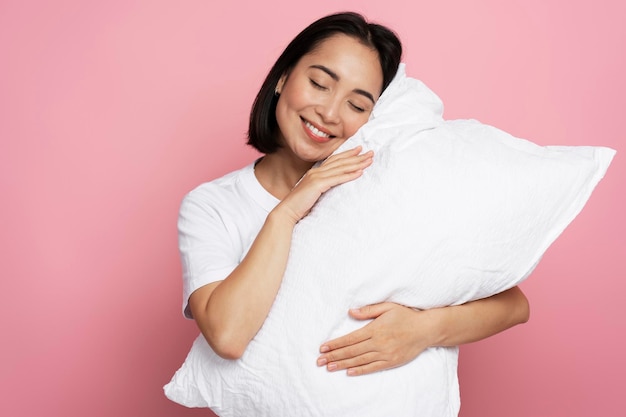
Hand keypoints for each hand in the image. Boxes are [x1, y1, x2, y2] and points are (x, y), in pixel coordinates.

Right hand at [278, 147, 372, 221]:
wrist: (287, 211)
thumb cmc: (300, 205)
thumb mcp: (313, 193)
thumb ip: (321, 187)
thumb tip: (332, 186)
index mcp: (315, 172)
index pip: (334, 160)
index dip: (348, 154)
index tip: (360, 150)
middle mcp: (316, 171)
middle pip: (340, 161)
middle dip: (357, 156)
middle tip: (371, 152)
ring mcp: (317, 177)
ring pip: (340, 168)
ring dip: (356, 164)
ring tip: (369, 161)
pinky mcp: (318, 184)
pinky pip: (337, 178)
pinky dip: (349, 175)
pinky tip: (360, 173)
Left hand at [317, 302, 432, 375]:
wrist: (425, 329)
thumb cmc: (406, 316)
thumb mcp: (387, 307)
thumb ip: (368, 310)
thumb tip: (351, 312)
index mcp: (375, 329)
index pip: (350, 339)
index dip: (335, 344)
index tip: (323, 348)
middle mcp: (378, 343)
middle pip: (351, 351)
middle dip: (334, 356)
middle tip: (319, 361)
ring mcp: (385, 353)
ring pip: (359, 361)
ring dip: (343, 365)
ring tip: (329, 368)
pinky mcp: (391, 361)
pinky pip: (373, 367)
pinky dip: (360, 370)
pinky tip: (349, 372)